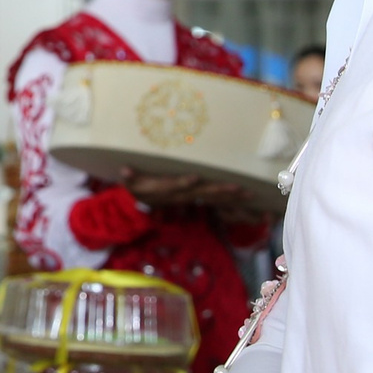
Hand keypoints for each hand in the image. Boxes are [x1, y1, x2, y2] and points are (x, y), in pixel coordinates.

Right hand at [121, 170, 250, 210]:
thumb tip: (125, 170)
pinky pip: (217, 200)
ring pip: (213, 198)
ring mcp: (192, 198)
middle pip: (202, 193)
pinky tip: (246, 197)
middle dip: (220, 191)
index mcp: (167, 189)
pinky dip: (232, 200)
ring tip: (248, 193)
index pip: (175, 185)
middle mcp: (182, 195)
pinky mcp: (198, 197)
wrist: (146, 202)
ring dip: (231, 197)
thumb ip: (131, 176)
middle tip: (238, 188)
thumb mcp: (133, 182)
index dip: (183, 183)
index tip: (194, 178)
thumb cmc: (139, 187)